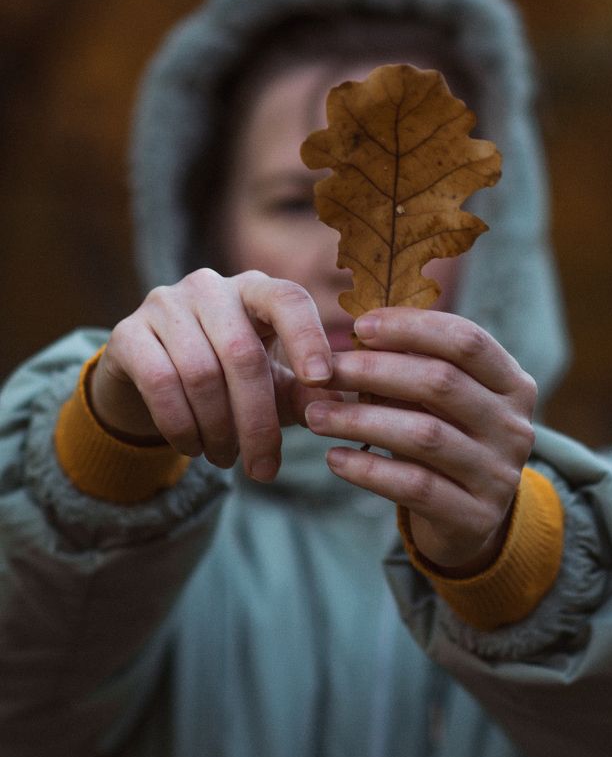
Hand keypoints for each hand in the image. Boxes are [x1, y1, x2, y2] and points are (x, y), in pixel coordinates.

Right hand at [89, 269, 340, 479]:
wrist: (150, 376)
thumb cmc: (229, 376)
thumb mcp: (273, 381)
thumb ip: (305, 391)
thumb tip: (340, 408)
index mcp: (256, 289)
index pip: (287, 299)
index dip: (308, 337)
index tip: (322, 381)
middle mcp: (210, 286)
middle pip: (242, 355)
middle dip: (257, 422)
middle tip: (264, 470)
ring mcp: (165, 304)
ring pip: (201, 374)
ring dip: (218, 430)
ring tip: (228, 459)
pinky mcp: (127, 333)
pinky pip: (161, 384)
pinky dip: (182, 426)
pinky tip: (193, 448)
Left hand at [305, 307, 536, 574]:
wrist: (470, 520)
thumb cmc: (446, 439)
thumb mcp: (441, 401)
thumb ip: (414, 366)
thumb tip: (358, 334)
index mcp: (513, 385)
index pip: (466, 340)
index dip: (412, 327)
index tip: (359, 326)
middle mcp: (514, 426)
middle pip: (441, 382)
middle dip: (373, 370)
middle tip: (323, 371)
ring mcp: (499, 474)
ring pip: (424, 435)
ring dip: (361, 420)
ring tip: (315, 415)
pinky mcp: (476, 517)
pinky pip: (414, 486)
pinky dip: (368, 470)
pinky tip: (334, 458)